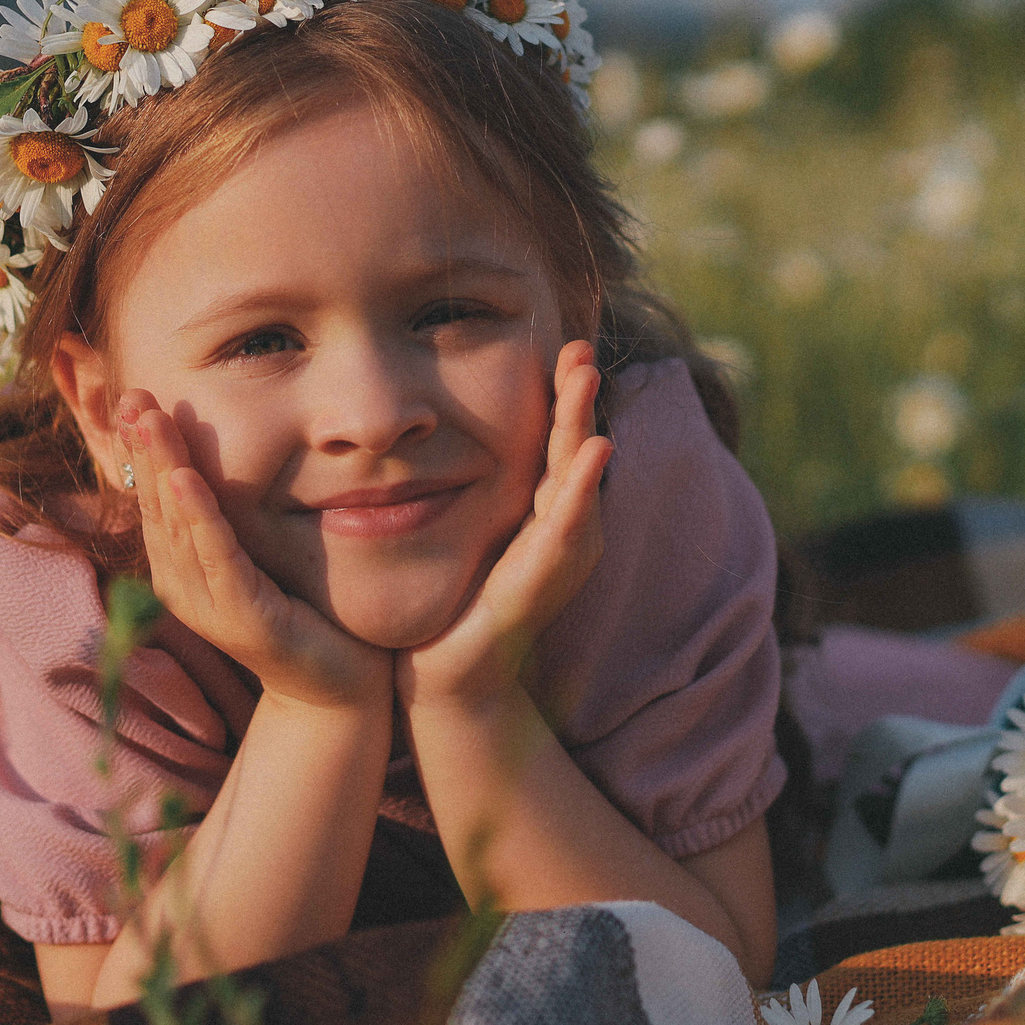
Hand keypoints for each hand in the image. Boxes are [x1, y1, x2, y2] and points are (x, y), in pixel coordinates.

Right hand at [117, 392, 392, 709]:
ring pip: (179, 525)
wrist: (337, 685)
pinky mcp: (242, 617)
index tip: (135, 397)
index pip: (156, 498)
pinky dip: (199, 516)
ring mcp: (208, 604)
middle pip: (157, 504)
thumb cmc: (301, 612)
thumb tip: (217, 455)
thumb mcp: (259, 552)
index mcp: (182, 568)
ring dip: (163, 468)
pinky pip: (217, 557)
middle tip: (133, 395)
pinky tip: (186, 480)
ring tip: (152, 421)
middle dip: (144, 447)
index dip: (143, 449)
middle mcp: (183, 586)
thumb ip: (232, 515)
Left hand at [396, 340, 610, 712]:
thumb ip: (469, 486)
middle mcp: (564, 530)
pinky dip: (583, 485)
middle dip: (578, 398)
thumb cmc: (458, 602)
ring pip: (577, 478)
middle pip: (575, 451)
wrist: (450, 678)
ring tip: (587, 379)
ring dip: (582, 424)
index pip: (558, 443)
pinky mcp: (544, 579)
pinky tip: (594, 451)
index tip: (565, 346)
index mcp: (546, 514)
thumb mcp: (469, 530)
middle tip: (581, 348)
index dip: (563, 397)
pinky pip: (566, 525)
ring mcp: (560, 555)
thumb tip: (431, 428)